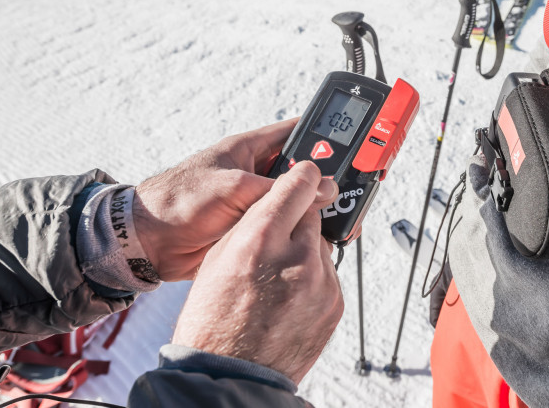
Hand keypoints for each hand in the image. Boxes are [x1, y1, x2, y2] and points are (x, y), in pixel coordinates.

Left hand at [132, 118, 337, 280]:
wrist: (148, 243)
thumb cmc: (178, 202)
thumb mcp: (233, 187)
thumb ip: (277, 189)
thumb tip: (320, 189)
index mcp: (251, 149)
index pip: (297, 132)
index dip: (324, 135)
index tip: (354, 139)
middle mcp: (257, 173)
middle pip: (304, 171)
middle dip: (327, 179)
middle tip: (353, 188)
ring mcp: (257, 202)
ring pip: (298, 202)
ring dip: (315, 209)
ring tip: (340, 216)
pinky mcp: (255, 228)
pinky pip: (286, 226)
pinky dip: (300, 231)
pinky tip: (316, 238)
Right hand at [171, 161, 343, 383]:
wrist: (231, 374)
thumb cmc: (214, 319)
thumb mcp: (219, 257)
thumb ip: (255, 221)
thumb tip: (281, 199)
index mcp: (261, 239)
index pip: (299, 184)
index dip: (302, 176)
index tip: (307, 173)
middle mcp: (296, 257)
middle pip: (312, 214)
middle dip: (296, 221)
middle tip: (277, 242)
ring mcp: (320, 283)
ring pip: (320, 245)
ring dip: (304, 252)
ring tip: (277, 279)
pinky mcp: (334, 303)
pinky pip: (327, 274)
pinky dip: (312, 279)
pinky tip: (289, 297)